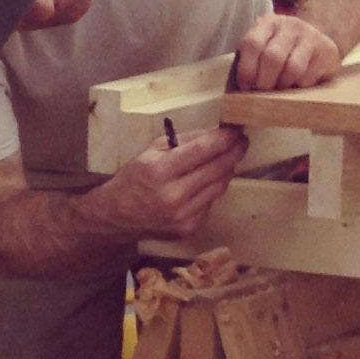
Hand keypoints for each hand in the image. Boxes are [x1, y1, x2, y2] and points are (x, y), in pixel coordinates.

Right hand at [86, 127, 245, 240]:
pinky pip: (210, 203)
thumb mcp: (152, 151)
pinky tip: (204, 183)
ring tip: (227, 158)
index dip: (224, 139)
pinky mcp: (188, 227)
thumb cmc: (135, 178)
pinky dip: (211, 190)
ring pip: (219, 187)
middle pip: (217, 169)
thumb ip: (183, 142)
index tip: (236, 130)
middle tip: (242, 141)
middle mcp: (173, 195)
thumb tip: (215, 133)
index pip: (202, 150)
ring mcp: (182, 215)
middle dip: (234, 152)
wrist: (118, 217)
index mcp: (160, 170)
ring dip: (227, 170)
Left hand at [234, 12, 341, 90]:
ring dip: (283, 85)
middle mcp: (290, 25)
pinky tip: (297, 83)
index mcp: (268, 23)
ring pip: (292, 69)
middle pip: (273, 58)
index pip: (252, 44)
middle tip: (264, 90)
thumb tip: (240, 90)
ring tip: (281, 87)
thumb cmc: (281, 51)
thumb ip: (250, 60)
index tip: (246, 86)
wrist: (317, 40)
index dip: (247, 70)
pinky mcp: (327, 51)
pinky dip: (299, 86)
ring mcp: (310, 36)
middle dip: (265, 81)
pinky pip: (308, 77)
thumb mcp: (263, 48)